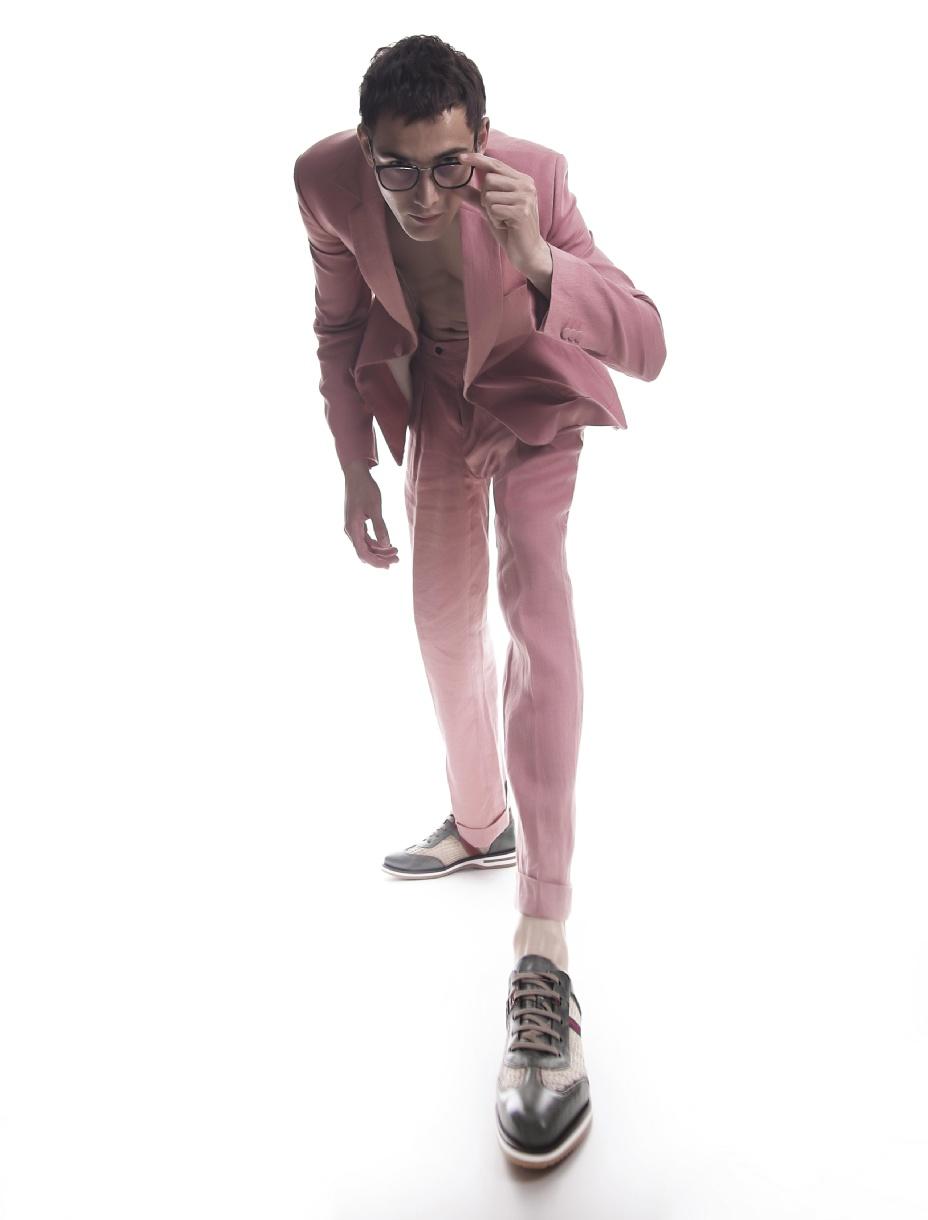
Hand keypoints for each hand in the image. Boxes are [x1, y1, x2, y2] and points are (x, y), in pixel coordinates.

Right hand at [343, 464, 398, 568]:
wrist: (356, 474)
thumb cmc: (365, 489)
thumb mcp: (375, 508)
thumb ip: (380, 527)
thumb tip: (385, 545)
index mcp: (352, 528)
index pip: (363, 553)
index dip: (376, 561)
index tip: (389, 565)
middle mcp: (350, 530)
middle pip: (365, 552)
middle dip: (381, 558)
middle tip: (397, 559)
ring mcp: (353, 527)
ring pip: (366, 546)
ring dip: (380, 551)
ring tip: (396, 551)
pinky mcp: (357, 523)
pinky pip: (366, 538)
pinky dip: (377, 543)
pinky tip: (388, 544)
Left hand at [457, 151, 546, 275]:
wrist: (528, 251)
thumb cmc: (510, 229)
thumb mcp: (491, 209)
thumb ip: (476, 196)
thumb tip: (456, 187)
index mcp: (521, 180)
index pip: (495, 164)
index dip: (477, 159)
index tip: (460, 157)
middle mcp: (526, 184)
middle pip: (489, 180)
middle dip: (485, 198)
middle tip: (497, 212)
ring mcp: (525, 197)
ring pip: (489, 196)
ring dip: (491, 212)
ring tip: (503, 220)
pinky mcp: (521, 211)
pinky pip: (494, 210)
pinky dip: (495, 220)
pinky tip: (506, 226)